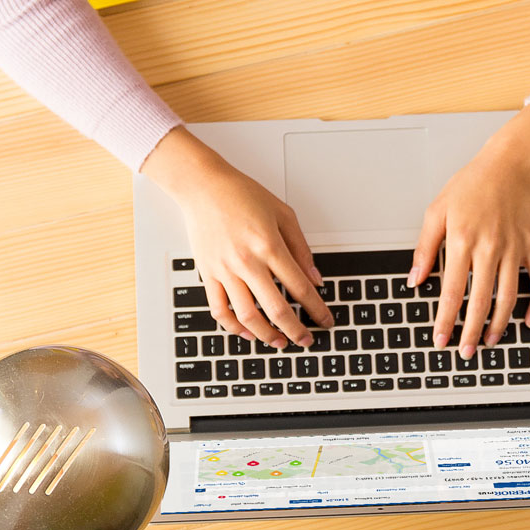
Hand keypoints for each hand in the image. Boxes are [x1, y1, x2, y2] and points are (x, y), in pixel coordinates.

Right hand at [141, 127, 331, 347]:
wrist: (203, 186)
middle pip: (276, 309)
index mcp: (269, 245)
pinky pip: (219, 309)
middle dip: (296, 330)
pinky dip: (233, 326)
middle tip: (306, 341)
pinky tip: (247, 332)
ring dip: (266, 335)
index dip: (316, 309)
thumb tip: (315, 279)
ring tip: (280, 342)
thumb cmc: (242, 195)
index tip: (325, 321)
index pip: (300, 287)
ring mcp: (225, 270)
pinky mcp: (208, 273)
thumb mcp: (283, 214)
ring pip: (247, 316)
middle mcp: (247, 261)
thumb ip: (301, 249)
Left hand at [411, 107, 529, 358]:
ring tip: (491, 340)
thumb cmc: (471, 185)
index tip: (440, 338)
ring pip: (509, 297)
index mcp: (462, 241)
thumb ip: (425, 248)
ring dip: (500, 324)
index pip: (452, 292)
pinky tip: (529, 319)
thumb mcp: (436, 211)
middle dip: (471, 332)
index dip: (445, 320)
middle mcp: (489, 248)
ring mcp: (514, 249)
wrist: (508, 165)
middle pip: (481, 301)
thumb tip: (415, 279)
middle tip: (465, 351)